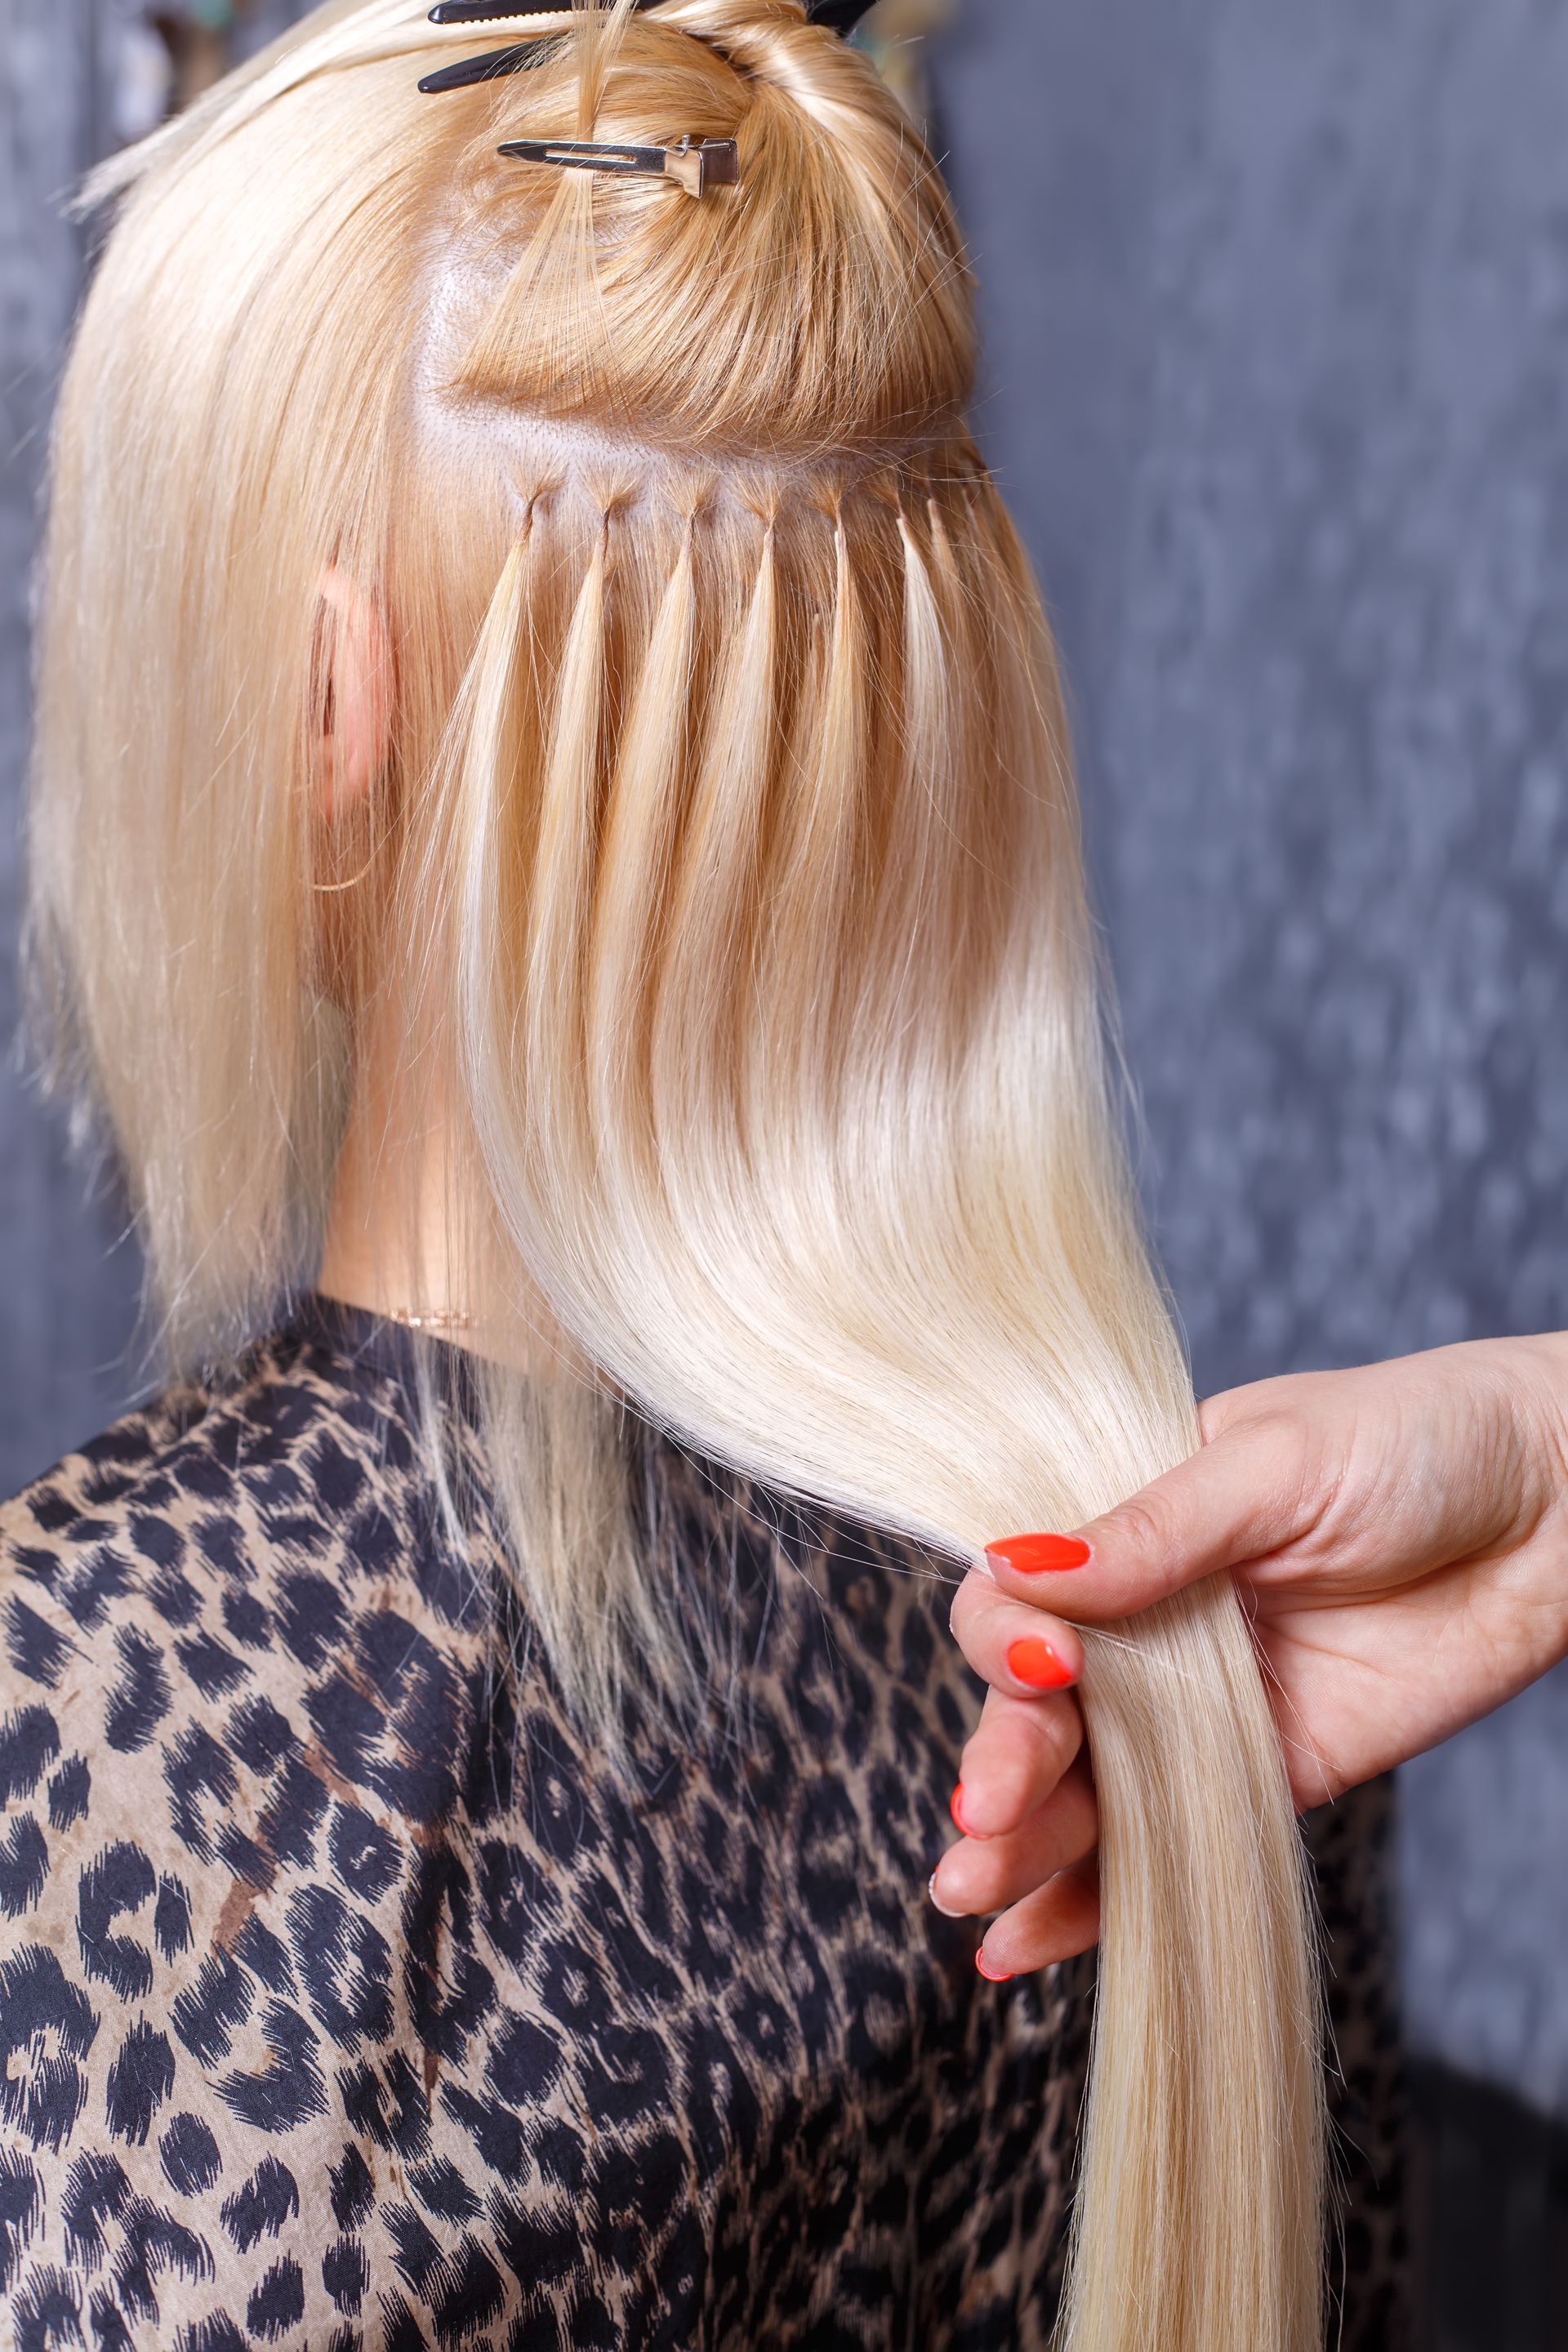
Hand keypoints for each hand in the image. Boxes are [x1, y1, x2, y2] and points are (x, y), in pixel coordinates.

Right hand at [935, 1332, 1567, 1974]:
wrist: (1556, 1507)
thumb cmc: (1413, 1440)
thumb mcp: (1272, 1462)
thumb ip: (1152, 1531)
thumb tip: (1021, 1570)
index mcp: (1124, 1524)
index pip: (1017, 1590)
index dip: (1003, 1634)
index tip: (1041, 1662)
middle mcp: (1144, 1622)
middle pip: (1037, 1704)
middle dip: (1003, 1761)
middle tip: (985, 1812)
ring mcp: (1197, 1707)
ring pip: (1085, 1787)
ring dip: (1023, 1845)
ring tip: (973, 1894)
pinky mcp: (1267, 1777)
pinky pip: (1164, 1845)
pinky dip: (1093, 1901)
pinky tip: (1024, 1947)